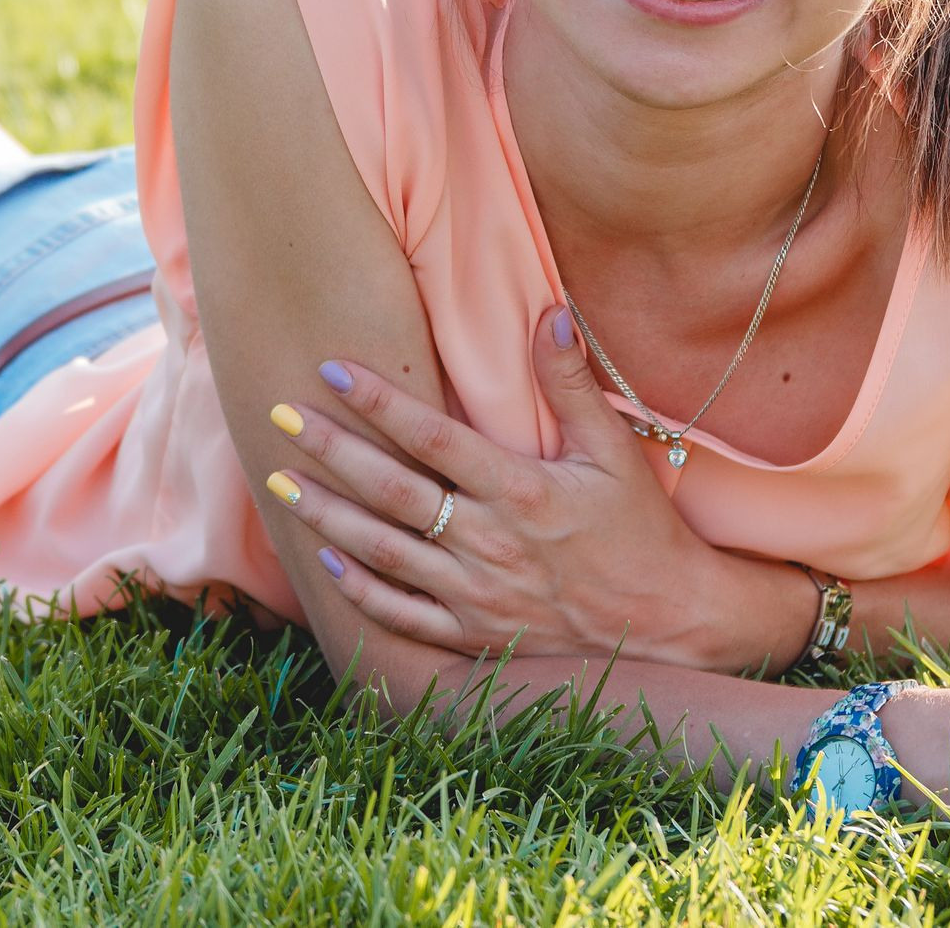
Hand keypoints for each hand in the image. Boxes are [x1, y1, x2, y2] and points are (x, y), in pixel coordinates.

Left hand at [260, 305, 752, 665]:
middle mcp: (489, 543)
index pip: (432, 436)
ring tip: (280, 483)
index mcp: (520, 491)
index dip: (379, 401)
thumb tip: (548, 313)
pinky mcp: (474, 636)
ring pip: (382, 551)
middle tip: (278, 416)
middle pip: (390, 490)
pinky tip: (327, 561)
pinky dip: (360, 589)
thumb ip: (571, 385)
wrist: (671, 627)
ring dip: (326, 515)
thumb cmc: (642, 533)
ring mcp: (476, 595)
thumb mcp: (613, 453)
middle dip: (329, 450)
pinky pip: (402, 614)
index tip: (332, 368)